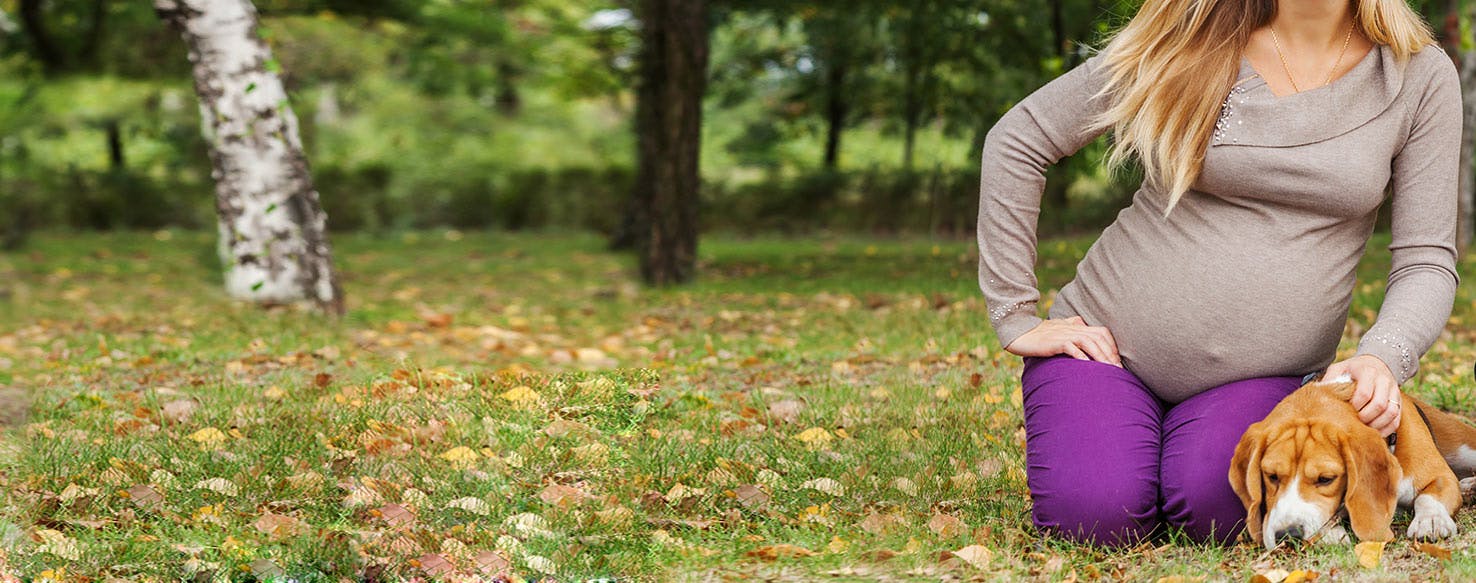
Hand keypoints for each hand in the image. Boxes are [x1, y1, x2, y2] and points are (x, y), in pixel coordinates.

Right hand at [1004, 315, 1122, 366]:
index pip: (1101, 332)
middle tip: (1117, 370)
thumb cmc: (1039, 333)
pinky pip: (1072, 348)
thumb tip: (1082, 323)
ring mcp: (1064, 334)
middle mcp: (1073, 328)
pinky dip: (1082, 357)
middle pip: (1098, 338)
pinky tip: (1088, 367)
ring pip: (1089, 342)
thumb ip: (1072, 324)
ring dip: (1100, 356)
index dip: (1112, 346)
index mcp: (1076, 325)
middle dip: (1110, 354)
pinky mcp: (1055, 342)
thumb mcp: (1058, 326)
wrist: (1019, 333)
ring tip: (1108, 370)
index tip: (1117, 361)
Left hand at [1324, 355, 1399, 436]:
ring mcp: (1394, 391)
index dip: (1355, 406)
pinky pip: (1397, 419)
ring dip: (1377, 425)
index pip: (1364, 393)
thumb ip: (1330, 379)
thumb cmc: (1352, 369)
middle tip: (1354, 423)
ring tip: (1363, 429)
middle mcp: (1384, 381)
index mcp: (1368, 372)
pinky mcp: (1399, 402)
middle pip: (1380, 405)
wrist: (1375, 363)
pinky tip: (1374, 433)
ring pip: (1391, 412)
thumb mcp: (1339, 368)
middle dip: (1365, 417)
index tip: (1346, 411)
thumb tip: (1318, 394)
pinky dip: (1386, 429)